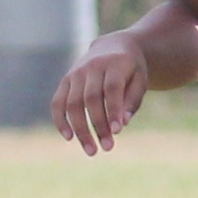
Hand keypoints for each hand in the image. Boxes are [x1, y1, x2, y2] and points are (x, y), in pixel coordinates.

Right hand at [56, 34, 150, 153]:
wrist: (112, 47)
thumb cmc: (130, 70)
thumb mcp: (139, 80)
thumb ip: (132, 100)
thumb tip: (122, 124)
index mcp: (114, 63)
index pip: (111, 88)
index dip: (113, 110)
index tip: (117, 132)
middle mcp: (92, 66)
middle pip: (91, 99)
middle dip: (98, 125)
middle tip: (108, 147)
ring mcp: (75, 73)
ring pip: (73, 103)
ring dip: (80, 129)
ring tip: (91, 150)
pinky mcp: (65, 80)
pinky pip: (57, 102)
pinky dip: (60, 120)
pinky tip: (69, 137)